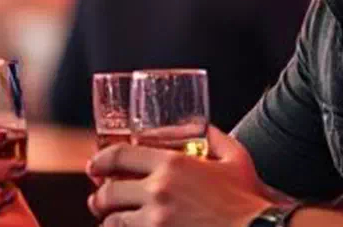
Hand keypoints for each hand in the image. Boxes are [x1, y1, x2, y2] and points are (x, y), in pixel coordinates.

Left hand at [87, 127, 272, 226]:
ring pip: (113, 223)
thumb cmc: (248, 199)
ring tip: (110, 222)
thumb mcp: (235, 158)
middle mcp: (158, 192)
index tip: (94, 166)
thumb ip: (214, 137)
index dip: (100, 161)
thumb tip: (200, 126)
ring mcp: (156, 222)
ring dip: (108, 222)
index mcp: (172, 164)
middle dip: (99, 197)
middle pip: (109, 193)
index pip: (119, 156)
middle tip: (98, 200)